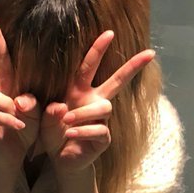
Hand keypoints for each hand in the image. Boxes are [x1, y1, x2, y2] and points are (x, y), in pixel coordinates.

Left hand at [41, 31, 154, 176]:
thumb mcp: (44, 120)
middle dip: (132, 67)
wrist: (60, 159)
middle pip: (117, 81)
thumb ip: (48, 113)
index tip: (109, 33)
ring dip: (83, 113)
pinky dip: (83, 131)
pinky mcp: (103, 138)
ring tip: (67, 122)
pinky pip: (98, 130)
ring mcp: (101, 120)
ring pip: (103, 107)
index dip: (98, 49)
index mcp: (79, 91)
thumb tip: (59, 107)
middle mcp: (94, 102)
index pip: (89, 66)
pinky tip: (70, 134)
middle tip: (150, 54)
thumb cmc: (53, 134)